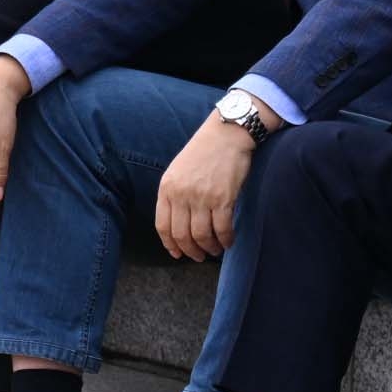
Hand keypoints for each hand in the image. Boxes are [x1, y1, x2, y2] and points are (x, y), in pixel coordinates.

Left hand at [153, 114, 261, 262]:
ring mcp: (202, 197)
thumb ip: (174, 194)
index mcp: (167, 188)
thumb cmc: (203, 152)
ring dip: (209, 248)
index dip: (170, 245)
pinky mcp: (223, 198)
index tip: (177, 253)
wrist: (226, 134)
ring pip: (202, 236)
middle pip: (181, 235)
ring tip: (214, 250)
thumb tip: (178, 224)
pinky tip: (228, 242)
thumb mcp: (178, 170)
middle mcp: (181, 194)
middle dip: (190, 251)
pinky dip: (226, 240)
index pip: (162, 226)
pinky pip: (222, 229)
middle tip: (198, 256)